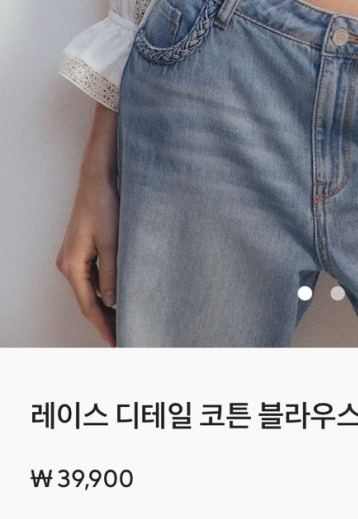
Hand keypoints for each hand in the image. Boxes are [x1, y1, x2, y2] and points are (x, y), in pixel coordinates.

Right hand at [56, 104, 118, 346]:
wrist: (98, 176)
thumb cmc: (105, 205)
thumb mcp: (113, 243)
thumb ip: (113, 275)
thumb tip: (114, 302)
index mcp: (72, 266)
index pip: (89, 306)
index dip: (105, 326)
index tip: (119, 342)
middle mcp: (68, 263)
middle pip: (88, 299)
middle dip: (106, 318)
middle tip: (126, 334)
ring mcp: (74, 254)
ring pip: (92, 287)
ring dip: (107, 302)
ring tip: (127, 317)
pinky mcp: (83, 245)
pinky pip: (94, 274)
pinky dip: (107, 286)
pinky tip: (122, 290)